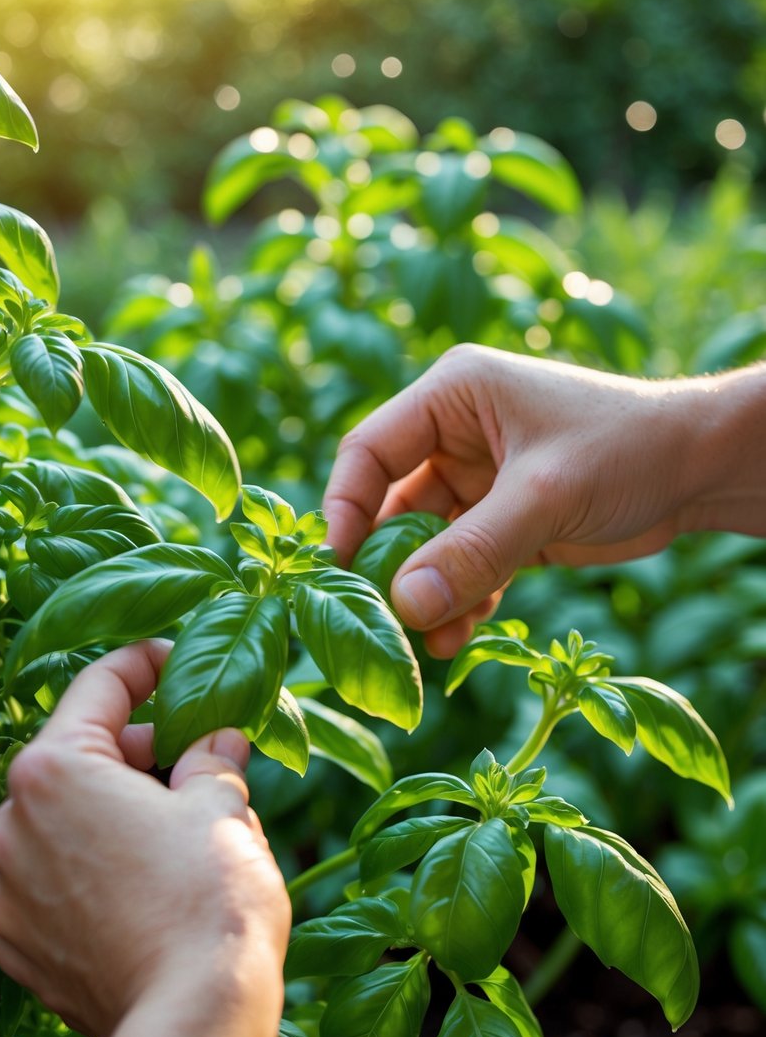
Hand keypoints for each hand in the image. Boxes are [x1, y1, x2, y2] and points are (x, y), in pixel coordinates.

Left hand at [0, 641, 289, 1036]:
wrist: (192, 1019)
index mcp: (54, 771)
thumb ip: (211, 759)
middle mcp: (11, 825)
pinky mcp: (19, 945)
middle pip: (79, 759)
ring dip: (115, 816)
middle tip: (199, 756)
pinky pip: (55, 883)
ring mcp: (8, 891)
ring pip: (66, 825)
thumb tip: (218, 740)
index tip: (179, 663)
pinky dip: (94, 872)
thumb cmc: (210, 899)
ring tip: (178, 834)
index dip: (147, 664)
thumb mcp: (222, 807)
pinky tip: (145, 888)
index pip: (100, 687)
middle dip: (139, 753)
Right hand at [324, 345, 722, 657]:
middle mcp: (455, 437)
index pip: (369, 450)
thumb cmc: (627, 447)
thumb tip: (406, 606)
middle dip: (388, 566)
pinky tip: (458, 638)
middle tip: (380, 620)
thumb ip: (475, 550)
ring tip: (429, 640)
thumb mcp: (546, 494)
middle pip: (391, 506)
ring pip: (425, 547)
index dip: (345, 508)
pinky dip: (458, 602)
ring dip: (424, 593)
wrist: (698, 470)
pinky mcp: (502, 526)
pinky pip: (462, 569)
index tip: (337, 567)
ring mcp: (477, 485)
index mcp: (452, 396)